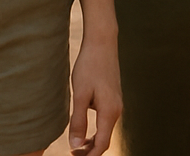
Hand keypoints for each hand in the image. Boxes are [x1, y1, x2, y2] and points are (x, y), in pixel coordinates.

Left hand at [67, 34, 121, 154]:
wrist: (102, 44)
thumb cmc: (89, 67)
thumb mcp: (80, 95)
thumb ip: (78, 121)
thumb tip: (76, 144)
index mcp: (109, 112)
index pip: (102, 144)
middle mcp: (117, 110)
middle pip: (105, 139)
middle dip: (90, 151)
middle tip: (72, 154)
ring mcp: (117, 103)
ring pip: (105, 130)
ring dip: (92, 141)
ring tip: (75, 146)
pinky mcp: (114, 98)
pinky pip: (106, 121)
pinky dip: (95, 130)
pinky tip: (83, 128)